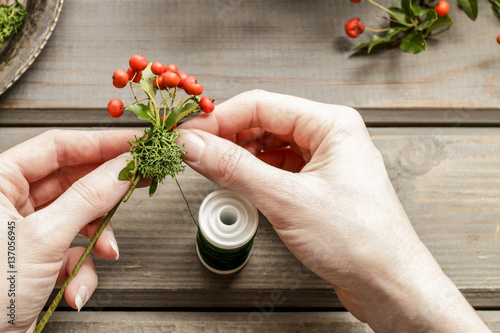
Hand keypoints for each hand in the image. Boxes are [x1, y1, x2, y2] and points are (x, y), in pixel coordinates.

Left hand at [0, 129, 139, 331]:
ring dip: (98, 238)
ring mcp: (26, 231)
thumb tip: (123, 168)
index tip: (133, 144)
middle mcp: (11, 202)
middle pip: (72, 181)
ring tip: (107, 252)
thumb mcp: (43, 239)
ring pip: (77, 217)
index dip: (99, 143)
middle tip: (139, 182)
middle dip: (106, 193)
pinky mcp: (36, 257)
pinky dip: (82, 269)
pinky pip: (71, 250)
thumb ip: (88, 198)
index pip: (57, 147)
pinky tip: (77, 288)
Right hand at [178, 90, 489, 331]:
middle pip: (265, 123)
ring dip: (240, 156)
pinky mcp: (318, 186)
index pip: (262, 105)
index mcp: (332, 125)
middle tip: (194, 153)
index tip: (189, 134)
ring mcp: (325, 162)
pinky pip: (279, 169)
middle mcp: (330, 138)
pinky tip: (239, 183)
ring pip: (270, 146)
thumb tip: (196, 146)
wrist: (390, 285)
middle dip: (227, 137)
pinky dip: (255, 174)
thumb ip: (236, 169)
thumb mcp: (288, 200)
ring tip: (212, 169)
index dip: (220, 119)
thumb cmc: (361, 242)